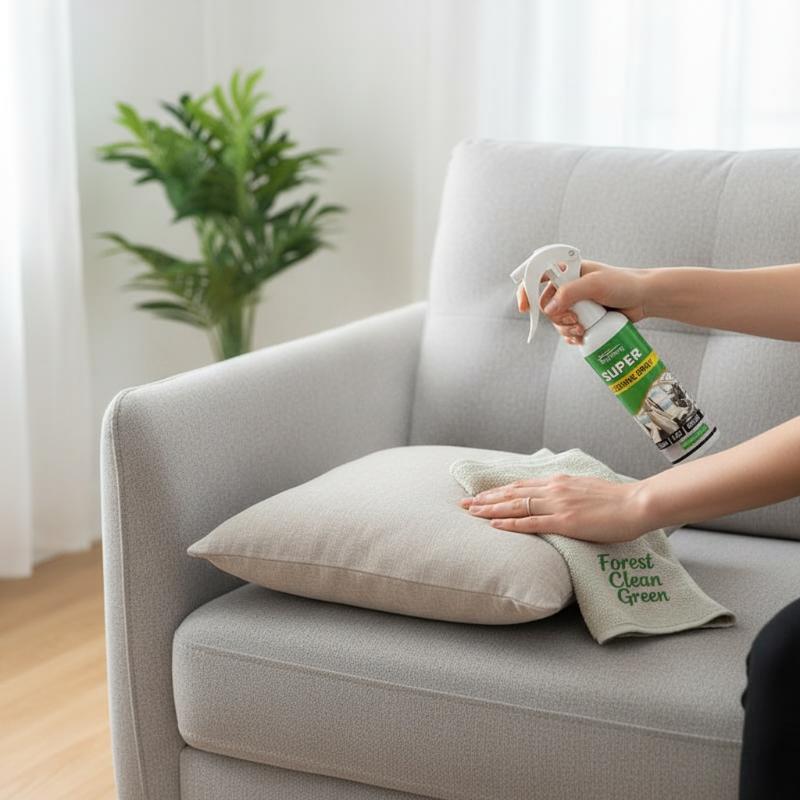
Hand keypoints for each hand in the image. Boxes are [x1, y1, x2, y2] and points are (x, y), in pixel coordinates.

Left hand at [459, 474, 649, 542]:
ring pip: (516, 506)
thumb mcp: (585, 488)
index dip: (497, 491)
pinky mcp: (566, 522)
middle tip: (463, 503)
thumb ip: (566, 492)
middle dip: (485, 499)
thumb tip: (553, 497)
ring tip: (471, 513)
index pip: (519, 485)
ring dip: (491, 510)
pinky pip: (532, 523)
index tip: (479, 495)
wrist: (637, 503)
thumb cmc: (616, 500)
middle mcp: (553, 489)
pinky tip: (495, 526)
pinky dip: (511, 524)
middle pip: (511, 493)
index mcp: (558, 481)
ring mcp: (558, 505)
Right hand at [516, 260, 648, 344]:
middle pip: (545, 306)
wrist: (644, 299)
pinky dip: (571, 336)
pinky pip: (567, 331)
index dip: (526, 291)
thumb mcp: (595, 284)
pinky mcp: (583, 318)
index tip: (525, 308)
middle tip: (574, 319)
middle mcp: (568, 286)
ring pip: (556, 321)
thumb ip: (570, 292)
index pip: (537, 277)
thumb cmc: (624, 284)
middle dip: (557, 317)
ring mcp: (575, 304)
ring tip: (583, 329)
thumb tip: (550, 308)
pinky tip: (581, 338)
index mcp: (567, 271)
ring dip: (565, 329)